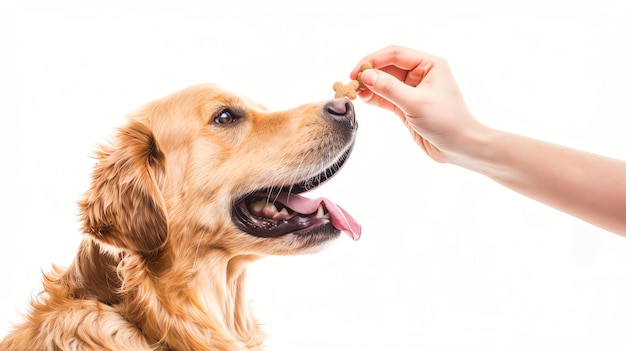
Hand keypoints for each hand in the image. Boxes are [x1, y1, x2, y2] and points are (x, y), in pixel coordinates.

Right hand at [351, 45, 485, 163]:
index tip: (357, 72)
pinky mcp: (407, 106)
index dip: (373, 60)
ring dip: (370, 87)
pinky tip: (365, 99)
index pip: (395, 54)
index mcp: (429, 64)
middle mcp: (421, 74)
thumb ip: (389, 88)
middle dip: (370, 74)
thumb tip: (366, 76)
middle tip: (352, 84)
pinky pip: (387, 97)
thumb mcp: (416, 103)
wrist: (461, 147)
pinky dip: (375, 98)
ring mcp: (413, 91)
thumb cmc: (447, 121)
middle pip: (388, 67)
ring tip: (356, 93)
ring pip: (385, 83)